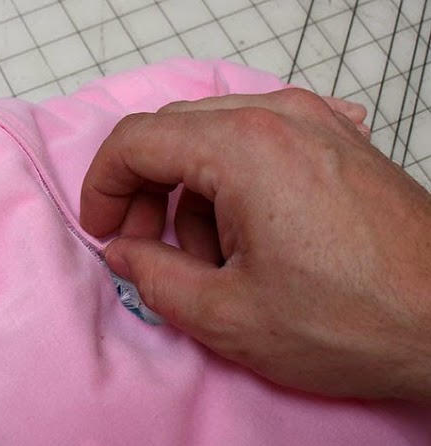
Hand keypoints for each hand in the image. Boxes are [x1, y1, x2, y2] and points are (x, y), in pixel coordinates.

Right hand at [80, 89, 430, 400]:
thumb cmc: (350, 322)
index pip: (136, 140)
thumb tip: (123, 251)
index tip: (102, 231)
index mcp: (243, 147)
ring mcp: (317, 124)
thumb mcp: (226, 315)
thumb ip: (153, 277)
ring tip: (213, 263)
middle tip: (145, 250)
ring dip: (192, 197)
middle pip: (173, 133)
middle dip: (144, 191)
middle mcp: (280, 116)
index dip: (102, 187)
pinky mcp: (339, 144)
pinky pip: (259, 147)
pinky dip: (233, 188)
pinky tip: (251, 242)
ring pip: (214, 140)